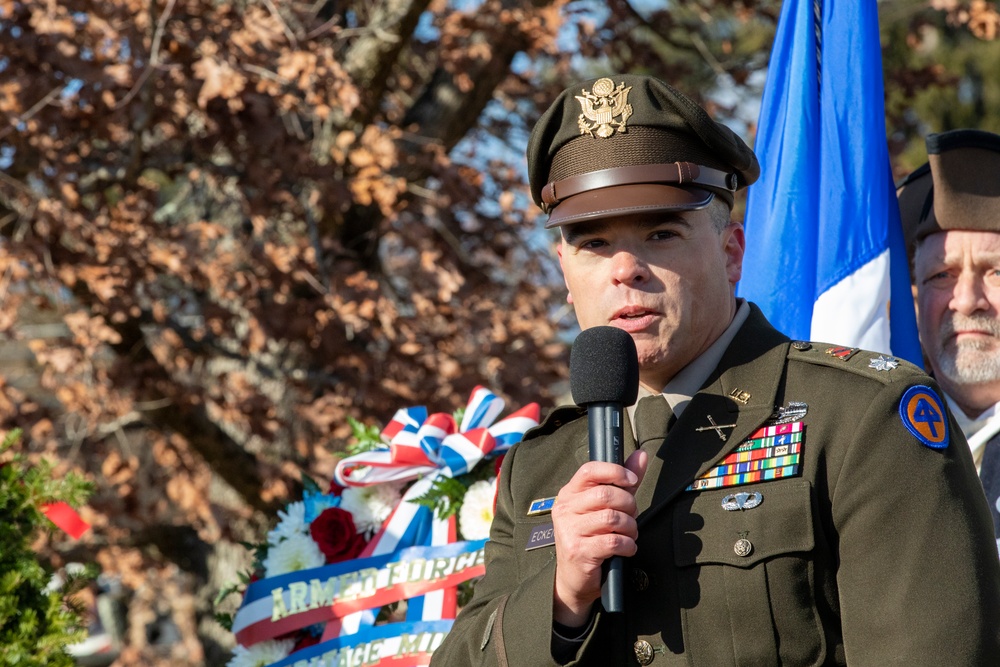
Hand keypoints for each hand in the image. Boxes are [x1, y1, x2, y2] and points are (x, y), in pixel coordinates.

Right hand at [551, 449, 647, 626]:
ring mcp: (569, 530)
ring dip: (630, 527)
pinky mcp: (578, 551)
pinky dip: (628, 545)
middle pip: (605, 495)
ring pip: (612, 518)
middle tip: (632, 516)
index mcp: (569, 494)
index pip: (589, 470)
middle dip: (628, 505)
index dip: (615, 471)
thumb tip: (641, 455)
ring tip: (629, 534)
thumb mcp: (604, 507)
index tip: (631, 480)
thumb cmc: (591, 538)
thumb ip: (622, 481)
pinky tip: (626, 548)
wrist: (573, 579)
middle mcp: (565, 509)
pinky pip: (613, 542)